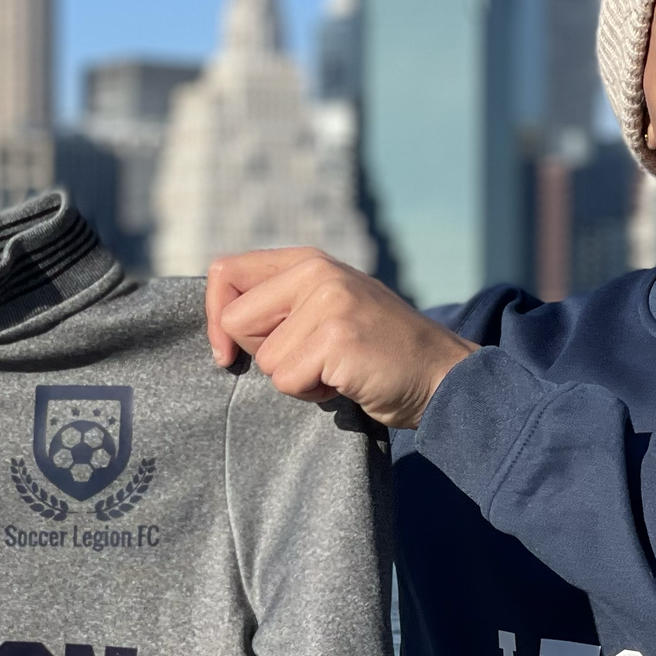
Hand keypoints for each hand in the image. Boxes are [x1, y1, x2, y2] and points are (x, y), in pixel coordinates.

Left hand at [205, 248, 474, 431]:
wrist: (441, 375)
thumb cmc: (376, 352)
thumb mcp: (327, 308)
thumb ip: (280, 303)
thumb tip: (219, 325)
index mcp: (308, 261)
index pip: (225, 272)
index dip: (214, 317)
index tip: (227, 351)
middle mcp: (317, 272)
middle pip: (235, 320)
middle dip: (263, 354)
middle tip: (311, 359)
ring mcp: (330, 302)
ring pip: (265, 359)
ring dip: (295, 379)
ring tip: (336, 369)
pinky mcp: (338, 338)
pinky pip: (288, 381)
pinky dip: (312, 394)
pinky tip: (346, 381)